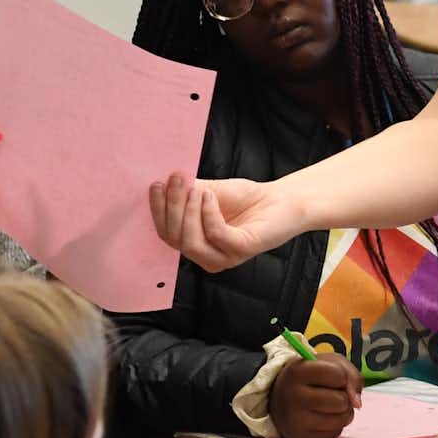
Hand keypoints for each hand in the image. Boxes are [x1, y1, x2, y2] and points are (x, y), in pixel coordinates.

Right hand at [151, 174, 296, 272]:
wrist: (281, 200)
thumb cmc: (245, 198)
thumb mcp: (208, 192)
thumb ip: (185, 191)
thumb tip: (160, 181)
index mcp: (195, 243)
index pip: (166, 233)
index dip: (157, 210)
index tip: (156, 184)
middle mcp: (207, 256)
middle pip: (175, 238)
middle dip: (171, 206)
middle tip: (176, 179)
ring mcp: (224, 257)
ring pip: (190, 242)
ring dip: (188, 211)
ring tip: (195, 188)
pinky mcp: (242, 250)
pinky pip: (216, 235)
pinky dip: (209, 213)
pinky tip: (211, 195)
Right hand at [274, 353, 362, 437]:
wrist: (279, 398)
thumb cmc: (308, 379)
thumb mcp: (327, 363)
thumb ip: (350, 374)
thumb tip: (357, 403)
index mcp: (297, 371)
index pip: (338, 375)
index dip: (341, 376)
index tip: (329, 377)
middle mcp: (293, 396)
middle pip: (342, 401)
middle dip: (343, 396)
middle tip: (328, 393)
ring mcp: (295, 420)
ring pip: (342, 419)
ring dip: (342, 412)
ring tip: (327, 406)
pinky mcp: (301, 437)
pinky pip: (335, 433)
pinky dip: (334, 425)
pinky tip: (321, 418)